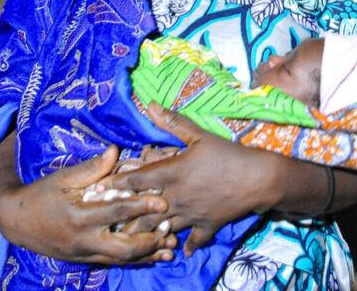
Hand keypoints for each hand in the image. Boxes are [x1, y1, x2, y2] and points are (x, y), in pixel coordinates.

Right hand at [0, 142, 177, 264]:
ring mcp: (85, 253)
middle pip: (124, 247)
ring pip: (122, 260)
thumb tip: (115, 150)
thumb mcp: (63, 177)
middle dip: (149, 240)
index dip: (141, 206)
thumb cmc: (41, 194)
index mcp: (79, 216)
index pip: (116, 212)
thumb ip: (91, 168)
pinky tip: (153, 257)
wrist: (16, 222)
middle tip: (170, 229)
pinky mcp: (86, 260)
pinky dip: (135, 261)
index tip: (162, 201)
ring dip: (147, 255)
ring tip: (170, 249)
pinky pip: (115, 263)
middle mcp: (84, 239)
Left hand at [103, 104, 277, 255]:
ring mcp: (191, 215)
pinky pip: (193, 240)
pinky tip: (177, 251)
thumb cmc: (228, 153)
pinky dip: (185, 245)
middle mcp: (176, 197)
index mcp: (171, 174)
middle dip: (122, 215)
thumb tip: (150, 105)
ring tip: (129, 238)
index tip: (98, 188)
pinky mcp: (207, 226)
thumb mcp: (199, 135)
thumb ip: (173, 122)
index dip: (115, 184)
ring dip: (145, 233)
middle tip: (105, 220)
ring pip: (161, 229)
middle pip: (142, 210)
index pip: (135, 180)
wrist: (259, 179)